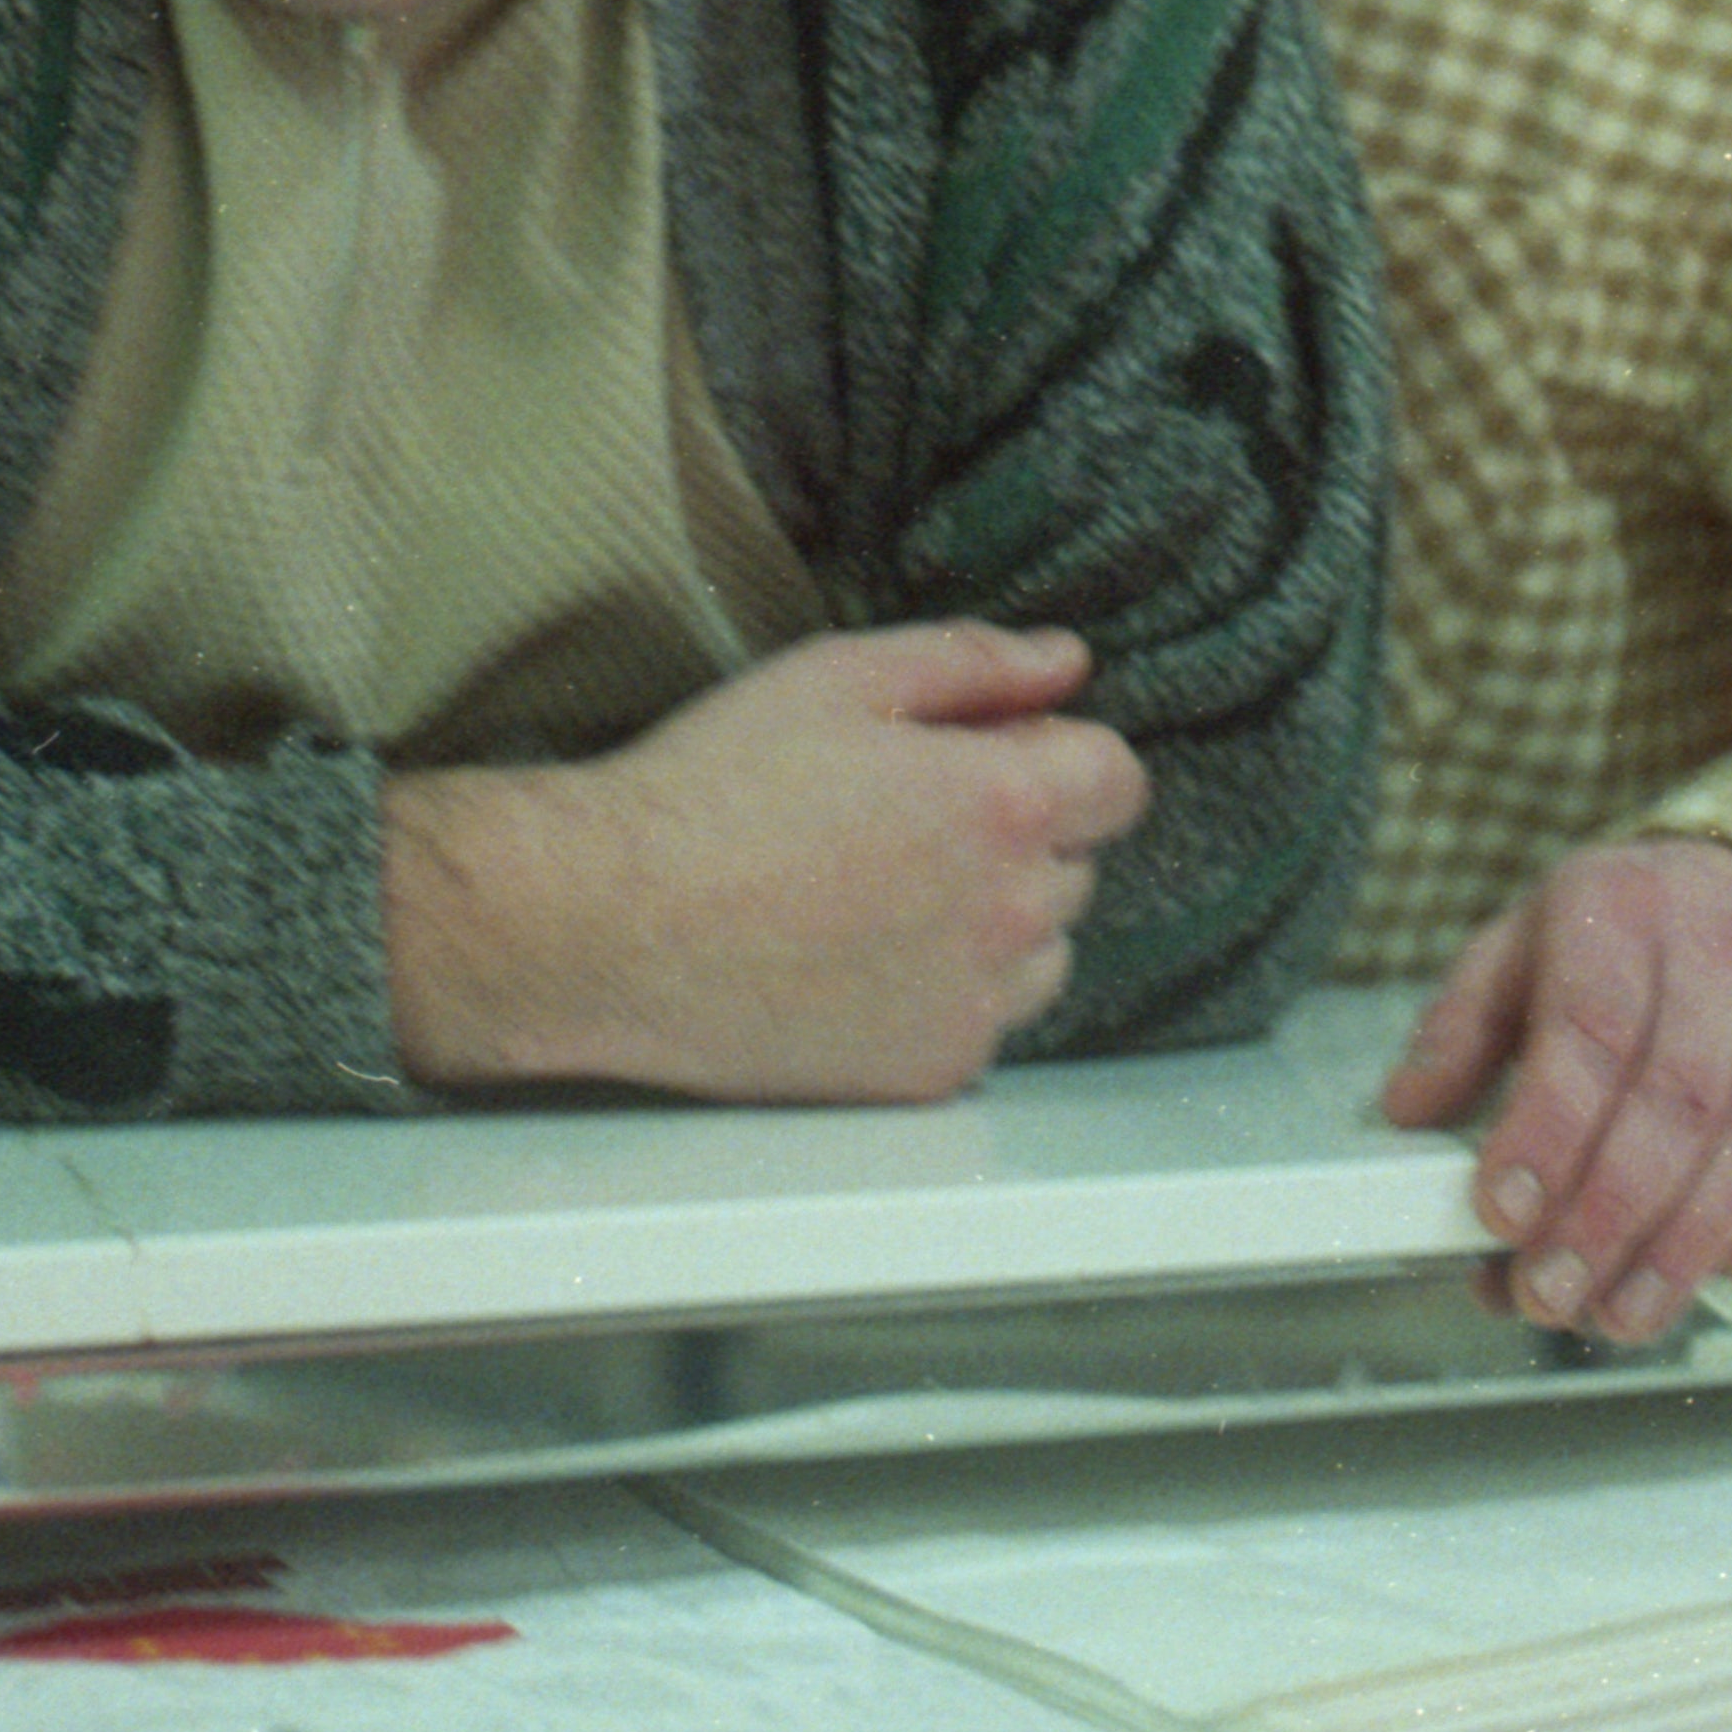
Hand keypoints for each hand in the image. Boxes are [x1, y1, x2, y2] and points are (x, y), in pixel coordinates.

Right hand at [385, 624, 1143, 1102]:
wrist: (612, 926)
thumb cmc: (711, 791)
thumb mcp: (839, 678)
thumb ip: (974, 663)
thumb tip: (1065, 661)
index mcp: (1005, 803)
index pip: (1118, 779)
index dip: (1055, 755)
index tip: (982, 756)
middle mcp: (1014, 913)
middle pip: (1077, 865)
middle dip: (1017, 835)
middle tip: (900, 821)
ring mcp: (976, 1004)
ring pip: (1042, 953)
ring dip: (994, 921)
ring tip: (877, 896)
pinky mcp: (931, 1071)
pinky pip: (982, 1022)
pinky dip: (944, 992)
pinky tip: (856, 960)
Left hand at [1376, 838, 1731, 1341]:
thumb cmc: (1631, 939)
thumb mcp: (1526, 949)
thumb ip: (1462, 1031)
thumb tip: (1408, 1114)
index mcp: (1623, 907)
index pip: (1591, 1027)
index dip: (1548, 1132)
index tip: (1503, 1216)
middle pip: (1680, 1099)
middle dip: (1609, 1218)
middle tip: (1552, 1295)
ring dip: (1692, 1244)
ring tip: (1624, 1313)